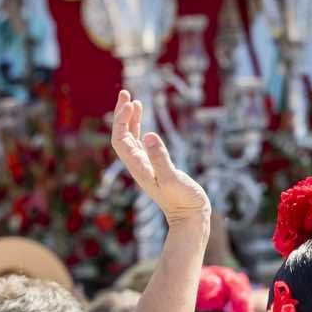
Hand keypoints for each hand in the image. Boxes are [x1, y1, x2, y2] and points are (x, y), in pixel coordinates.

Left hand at [110, 90, 208, 222]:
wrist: (190, 219)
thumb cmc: (184, 201)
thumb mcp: (173, 179)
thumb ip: (160, 158)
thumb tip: (148, 135)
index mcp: (139, 167)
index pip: (120, 139)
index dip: (122, 120)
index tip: (131, 103)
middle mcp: (138, 165)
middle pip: (122, 136)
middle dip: (121, 114)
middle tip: (126, 93)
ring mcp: (146, 166)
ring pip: (131, 138)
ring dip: (130, 119)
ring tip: (133, 100)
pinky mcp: (156, 167)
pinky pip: (141, 144)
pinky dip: (140, 129)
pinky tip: (144, 122)